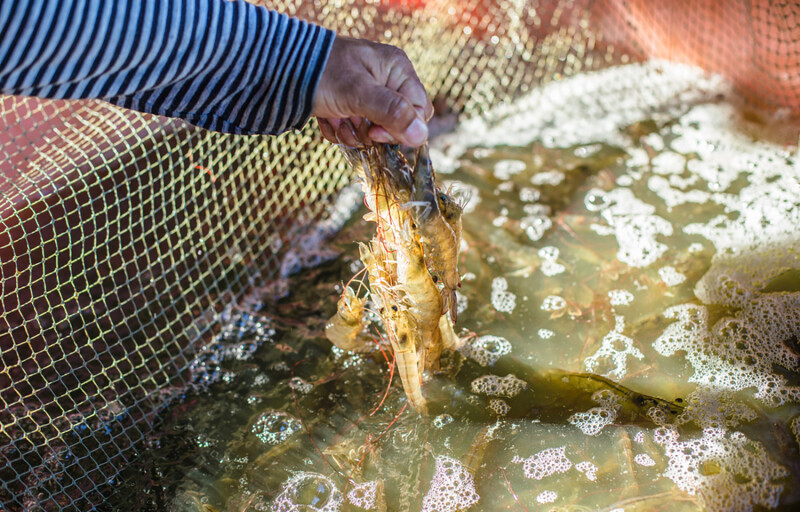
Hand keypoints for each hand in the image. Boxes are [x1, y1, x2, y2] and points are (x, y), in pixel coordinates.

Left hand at [313, 36, 433, 146]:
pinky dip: (340, 130)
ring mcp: (366, 93)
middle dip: (373, 131)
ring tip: (336, 121)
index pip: (418, 110)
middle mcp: (385, 79)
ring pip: (374, 130)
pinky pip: (355, 128)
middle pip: (397, 122)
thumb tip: (420, 136)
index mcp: (397, 69)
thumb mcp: (358, 93)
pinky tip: (328, 120)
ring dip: (353, 133)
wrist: (280, 69)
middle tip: (353, 124)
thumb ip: (392, 112)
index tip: (375, 132)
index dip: (400, 127)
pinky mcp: (348, 105)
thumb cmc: (322, 74)